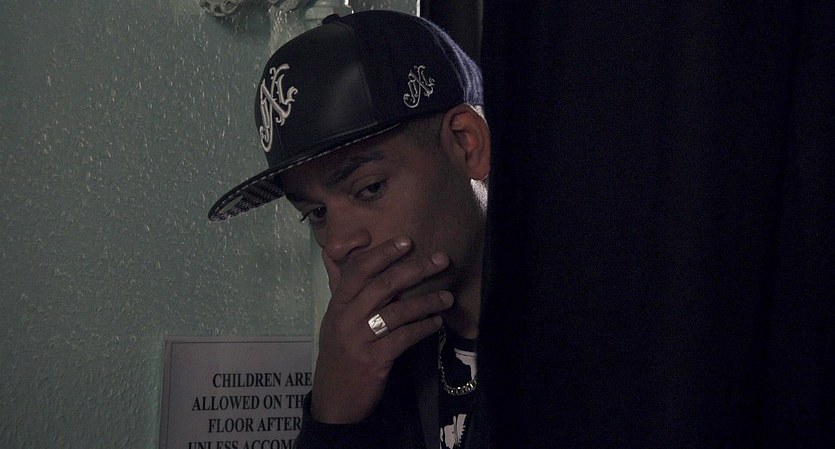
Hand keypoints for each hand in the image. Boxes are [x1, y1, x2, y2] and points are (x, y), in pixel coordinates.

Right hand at [310, 236, 453, 423]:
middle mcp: (345, 318)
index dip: (383, 253)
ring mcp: (358, 340)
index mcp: (337, 305)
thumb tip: (340, 254)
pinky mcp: (374, 361)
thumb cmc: (339, 356)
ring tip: (446, 297)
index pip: (358, 270)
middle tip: (441, 259)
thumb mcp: (335, 321)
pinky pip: (403, 338)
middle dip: (415, 269)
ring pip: (397, 311)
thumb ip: (344, 289)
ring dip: (426, 301)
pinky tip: (436, 323)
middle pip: (382, 285)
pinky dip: (423, 328)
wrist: (334, 402)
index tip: (407, 241)